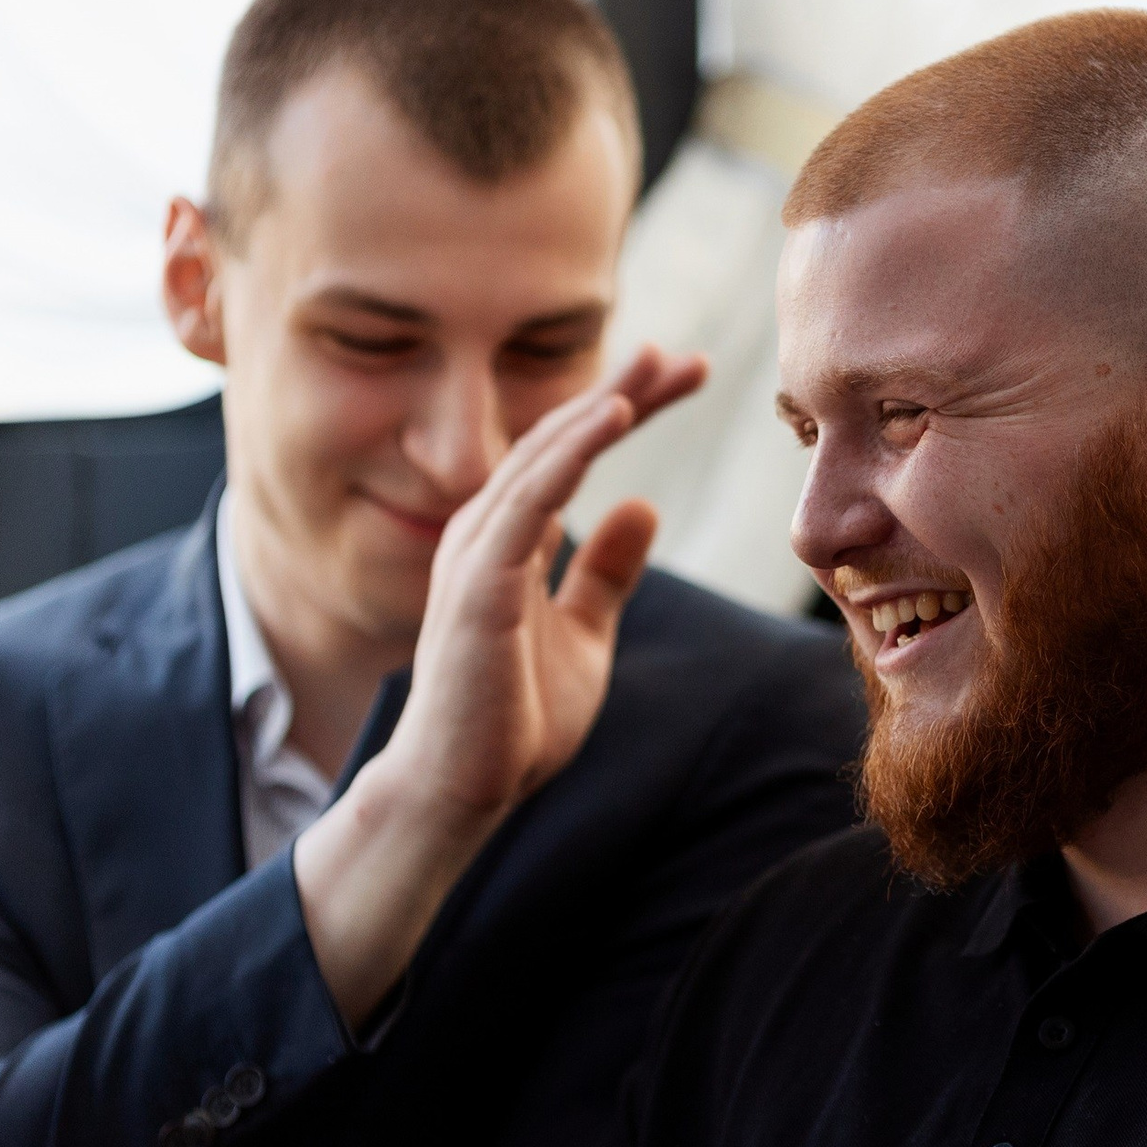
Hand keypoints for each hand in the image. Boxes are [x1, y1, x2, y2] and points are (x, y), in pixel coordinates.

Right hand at [371, 345, 706, 824]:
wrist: (463, 789)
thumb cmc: (515, 718)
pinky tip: (613, 416)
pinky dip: (571, 453)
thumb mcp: (584, 635)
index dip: (625, 410)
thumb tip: (641, 506)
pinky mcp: (479, 584)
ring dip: (599, 408)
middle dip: (621, 394)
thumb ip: (606, 573)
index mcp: (512, 540)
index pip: (572, 456)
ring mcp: (477, 554)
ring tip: (654, 369)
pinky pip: (529, 500)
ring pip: (542, 459)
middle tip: (683, 357)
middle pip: (559, 443)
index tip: (683, 377)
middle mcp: (488, 533)